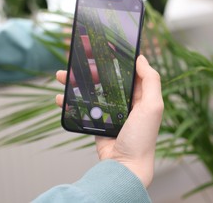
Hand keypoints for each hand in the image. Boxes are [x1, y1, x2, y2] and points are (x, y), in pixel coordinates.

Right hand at [55, 55, 163, 186]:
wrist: (124, 167)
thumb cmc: (142, 138)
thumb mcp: (152, 106)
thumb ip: (150, 81)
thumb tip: (142, 58)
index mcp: (140, 95)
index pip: (127, 71)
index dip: (115, 58)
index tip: (101, 46)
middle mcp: (126, 101)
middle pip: (105, 78)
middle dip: (90, 68)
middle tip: (77, 59)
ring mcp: (110, 111)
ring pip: (91, 90)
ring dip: (76, 81)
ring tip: (62, 75)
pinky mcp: (97, 122)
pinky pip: (82, 107)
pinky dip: (70, 101)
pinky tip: (60, 96)